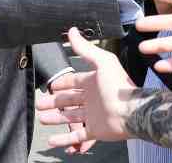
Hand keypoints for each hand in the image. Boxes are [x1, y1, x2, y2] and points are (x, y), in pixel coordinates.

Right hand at [37, 28, 136, 146]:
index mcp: (94, 82)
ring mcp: (93, 115)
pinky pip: (76, 136)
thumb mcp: (102, 62)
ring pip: (70, 117)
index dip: (62, 83)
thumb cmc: (118, 86)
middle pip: (69, 100)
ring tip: (42, 119)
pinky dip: (64, 139)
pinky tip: (52, 141)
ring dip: (56, 119)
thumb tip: (73, 31)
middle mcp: (93, 98)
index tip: (51, 85)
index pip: (74, 81)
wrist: (131, 111)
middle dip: (54, 102)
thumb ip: (85, 48)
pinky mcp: (95, 130)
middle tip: (40, 104)